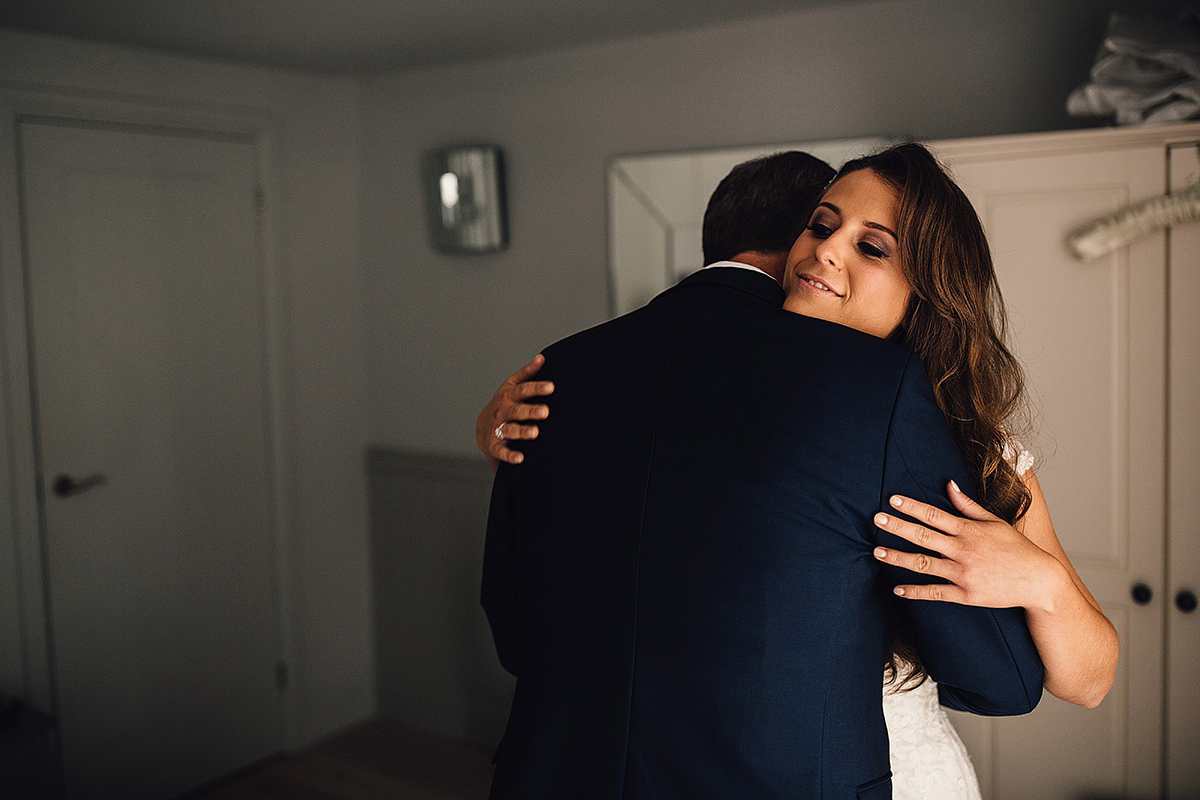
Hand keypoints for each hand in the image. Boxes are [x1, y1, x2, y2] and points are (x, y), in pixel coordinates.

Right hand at [475, 354, 554, 468]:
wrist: (483, 427)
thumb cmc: (504, 404)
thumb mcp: (511, 386)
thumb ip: (527, 373)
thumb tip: (542, 358)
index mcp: (508, 396)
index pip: (523, 390)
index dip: (537, 388)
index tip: (551, 387)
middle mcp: (502, 411)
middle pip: (517, 410)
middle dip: (531, 411)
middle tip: (545, 411)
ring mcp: (497, 428)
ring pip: (509, 429)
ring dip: (522, 431)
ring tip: (535, 432)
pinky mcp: (494, 445)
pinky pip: (501, 451)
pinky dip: (510, 455)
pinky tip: (520, 458)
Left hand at [872, 480, 1067, 610]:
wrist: (1040, 581)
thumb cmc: (1017, 548)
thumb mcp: (995, 522)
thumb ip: (968, 505)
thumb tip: (949, 484)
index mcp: (970, 530)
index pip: (934, 514)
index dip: (912, 506)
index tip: (892, 499)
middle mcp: (963, 551)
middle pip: (923, 536)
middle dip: (897, 527)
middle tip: (876, 519)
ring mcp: (963, 574)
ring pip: (923, 564)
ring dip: (898, 558)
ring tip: (877, 551)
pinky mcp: (966, 595)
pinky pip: (935, 593)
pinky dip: (914, 592)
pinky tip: (897, 589)